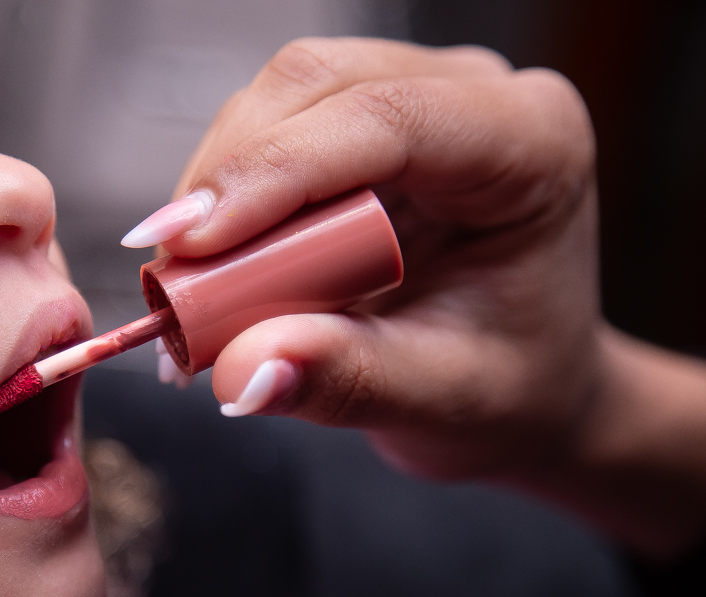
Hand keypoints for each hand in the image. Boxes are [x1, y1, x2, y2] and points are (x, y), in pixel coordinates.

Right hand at [130, 38, 705, 558]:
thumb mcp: (444, 400)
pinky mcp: (366, 126)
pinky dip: (228, 195)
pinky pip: (273, 130)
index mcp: (533, 146)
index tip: (191, 242)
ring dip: (218, 186)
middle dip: (230, 178)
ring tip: (189, 285)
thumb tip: (243, 369)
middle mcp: (477, 98)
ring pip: (281, 99)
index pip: (391, 118)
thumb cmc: (512, 386)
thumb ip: (349, 381)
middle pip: (317, 87)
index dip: (278, 169)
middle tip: (172, 278)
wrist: (526, 383)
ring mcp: (419, 98)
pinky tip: (211, 260)